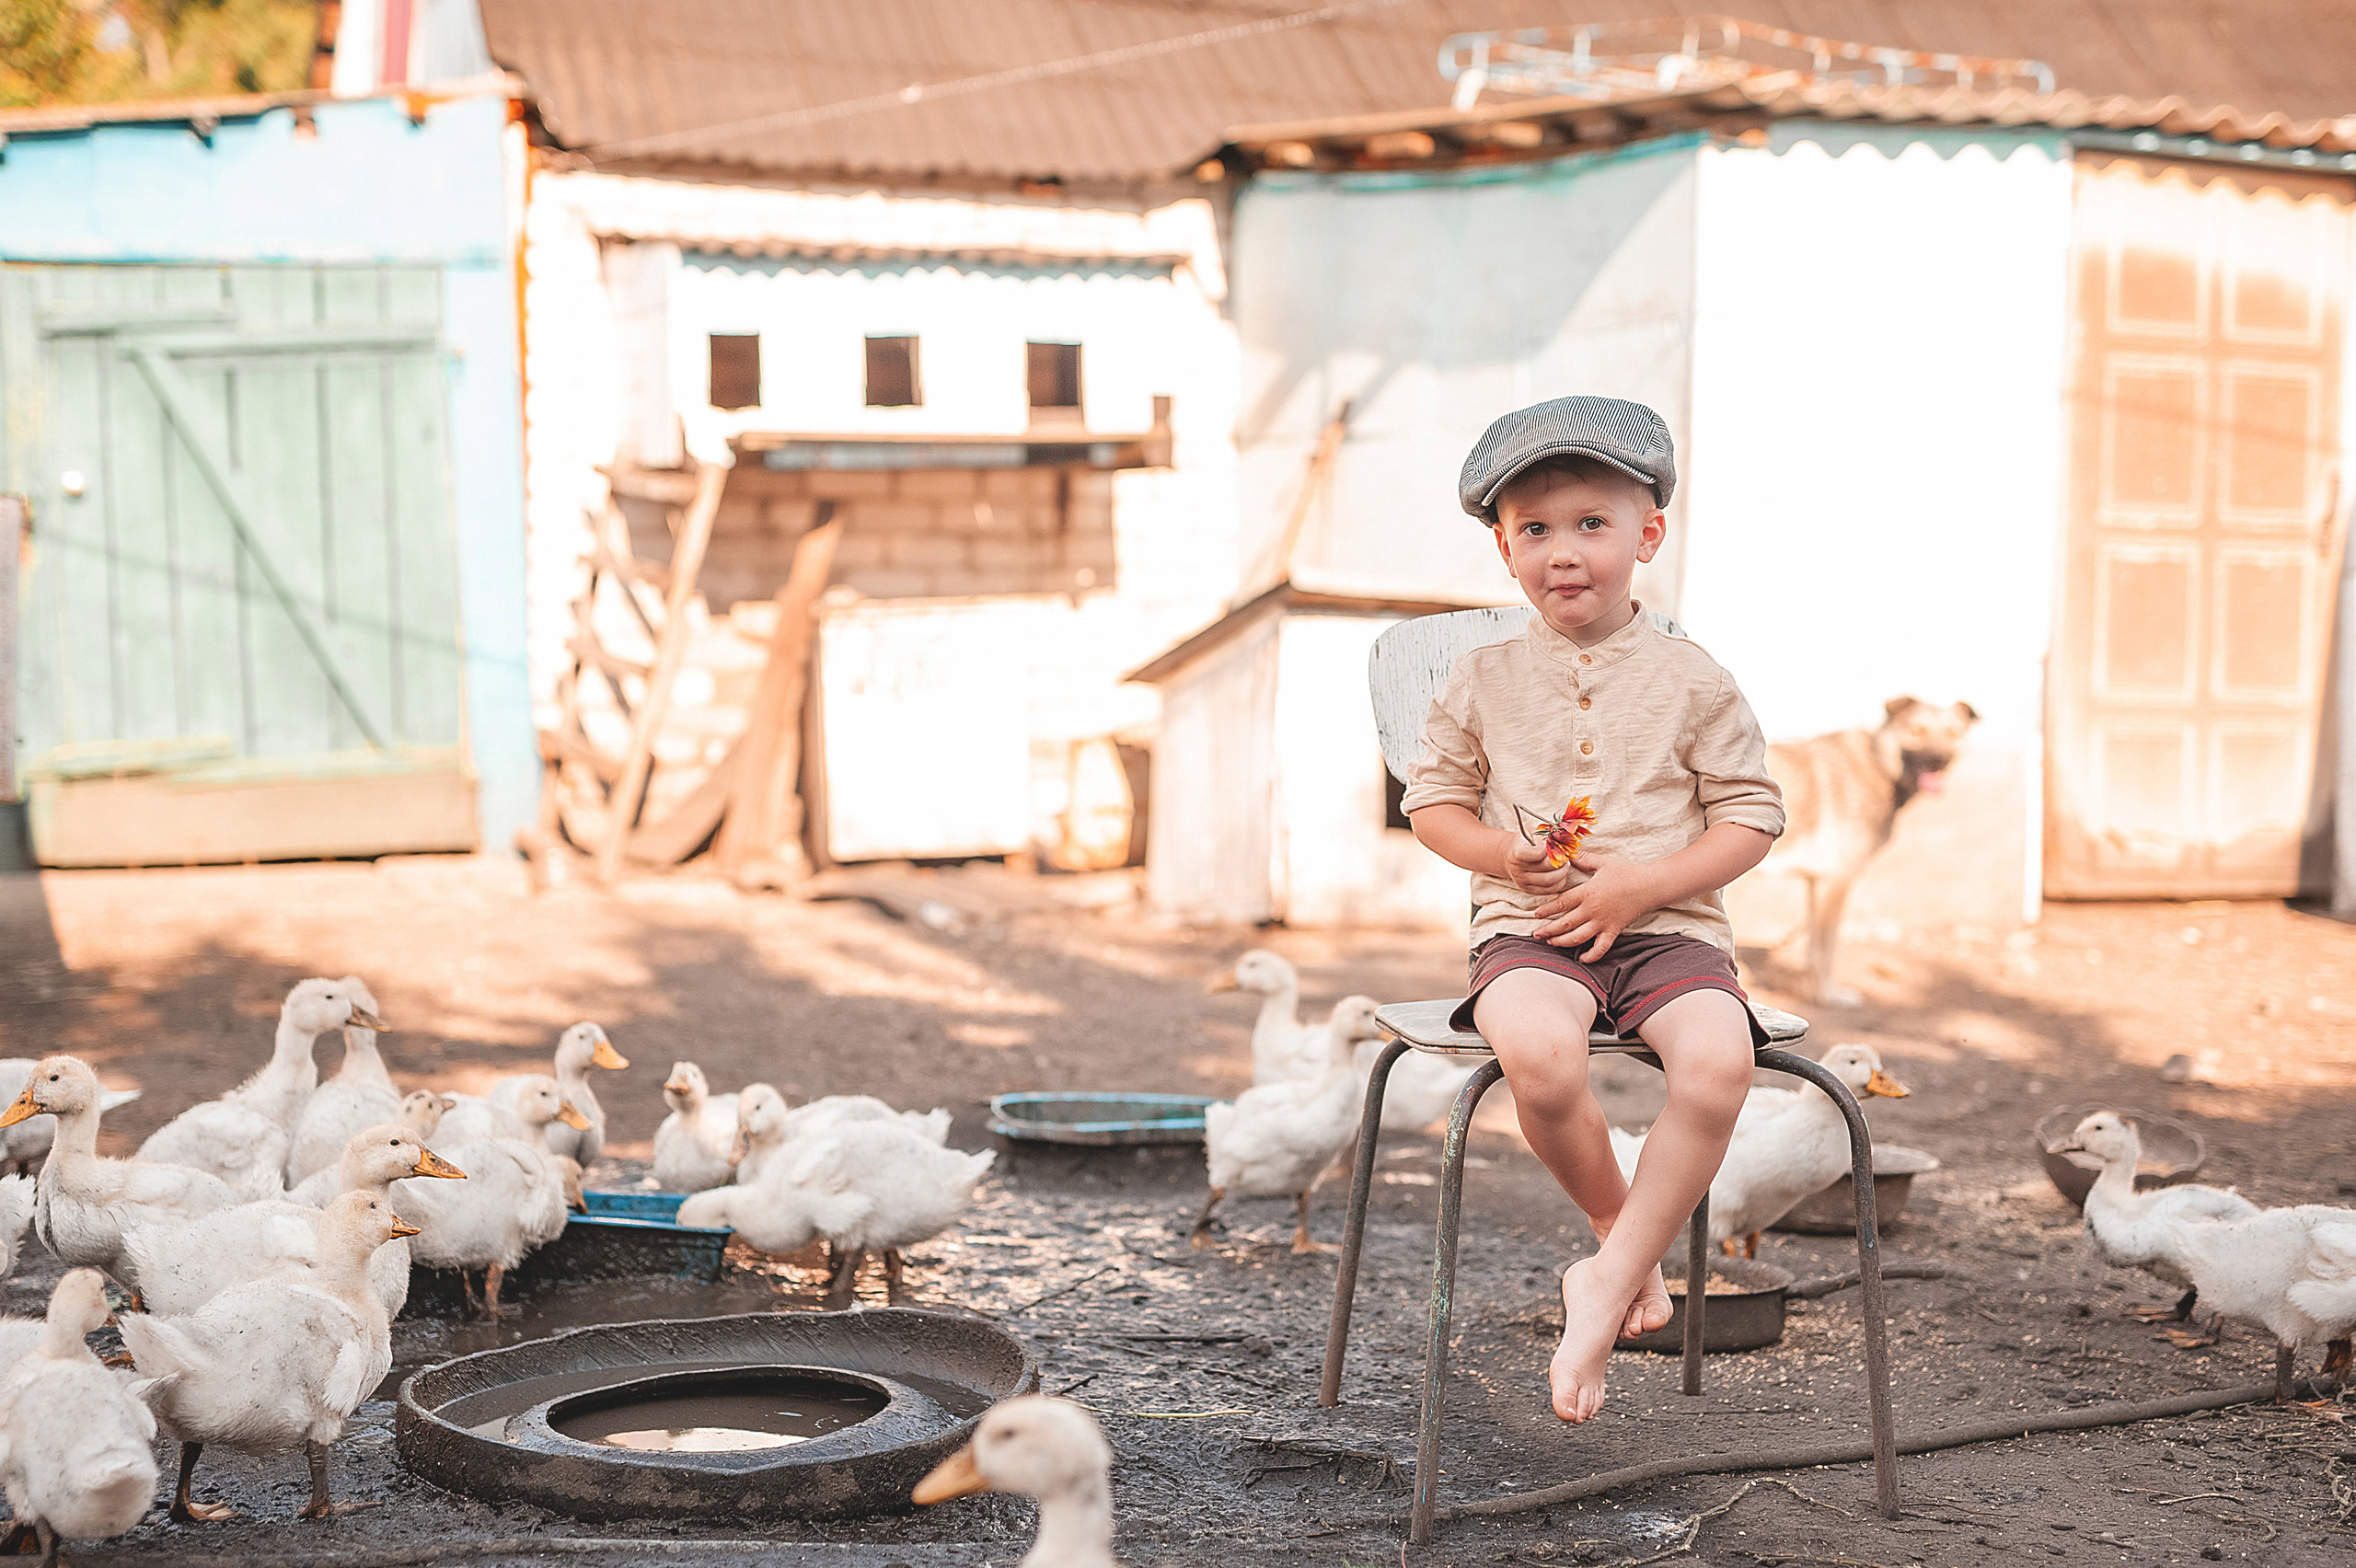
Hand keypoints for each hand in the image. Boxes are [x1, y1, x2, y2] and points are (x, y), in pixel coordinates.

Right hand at [1500, 835, 1575, 897]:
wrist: (1510, 856)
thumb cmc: (1526, 843)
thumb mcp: (1533, 833)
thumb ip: (1546, 835)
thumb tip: (1565, 838)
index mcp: (1517, 852)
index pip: (1530, 854)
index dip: (1545, 850)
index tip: (1553, 846)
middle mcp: (1517, 868)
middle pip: (1544, 867)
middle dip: (1560, 861)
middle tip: (1566, 856)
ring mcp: (1521, 880)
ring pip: (1548, 881)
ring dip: (1562, 872)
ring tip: (1566, 865)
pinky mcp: (1527, 889)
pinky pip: (1548, 890)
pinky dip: (1559, 883)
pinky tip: (1561, 874)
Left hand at [1531, 851, 1659, 959]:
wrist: (1648, 886)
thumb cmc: (1625, 873)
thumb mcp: (1602, 862)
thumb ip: (1583, 859)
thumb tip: (1567, 854)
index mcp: (1587, 892)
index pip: (1561, 903)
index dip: (1546, 910)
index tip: (1536, 915)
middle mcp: (1592, 910)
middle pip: (1565, 923)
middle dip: (1548, 930)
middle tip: (1537, 934)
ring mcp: (1603, 922)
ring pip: (1578, 937)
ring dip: (1562, 942)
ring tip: (1551, 942)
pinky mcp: (1613, 931)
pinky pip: (1600, 948)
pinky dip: (1590, 956)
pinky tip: (1581, 958)